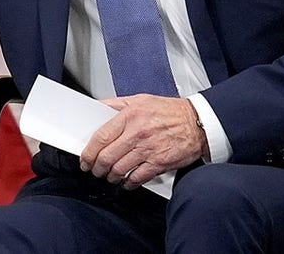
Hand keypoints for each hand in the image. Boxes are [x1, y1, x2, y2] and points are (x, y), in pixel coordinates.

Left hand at [80, 94, 207, 188]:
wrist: (199, 122)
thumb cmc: (170, 111)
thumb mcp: (139, 100)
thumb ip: (115, 104)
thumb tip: (95, 108)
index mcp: (130, 116)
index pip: (101, 137)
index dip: (89, 151)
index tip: (85, 158)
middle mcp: (138, 133)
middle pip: (107, 156)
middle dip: (96, 167)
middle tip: (94, 170)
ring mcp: (149, 149)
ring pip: (120, 169)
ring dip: (110, 176)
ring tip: (108, 176)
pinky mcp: (160, 162)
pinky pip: (138, 177)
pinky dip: (128, 183)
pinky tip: (126, 182)